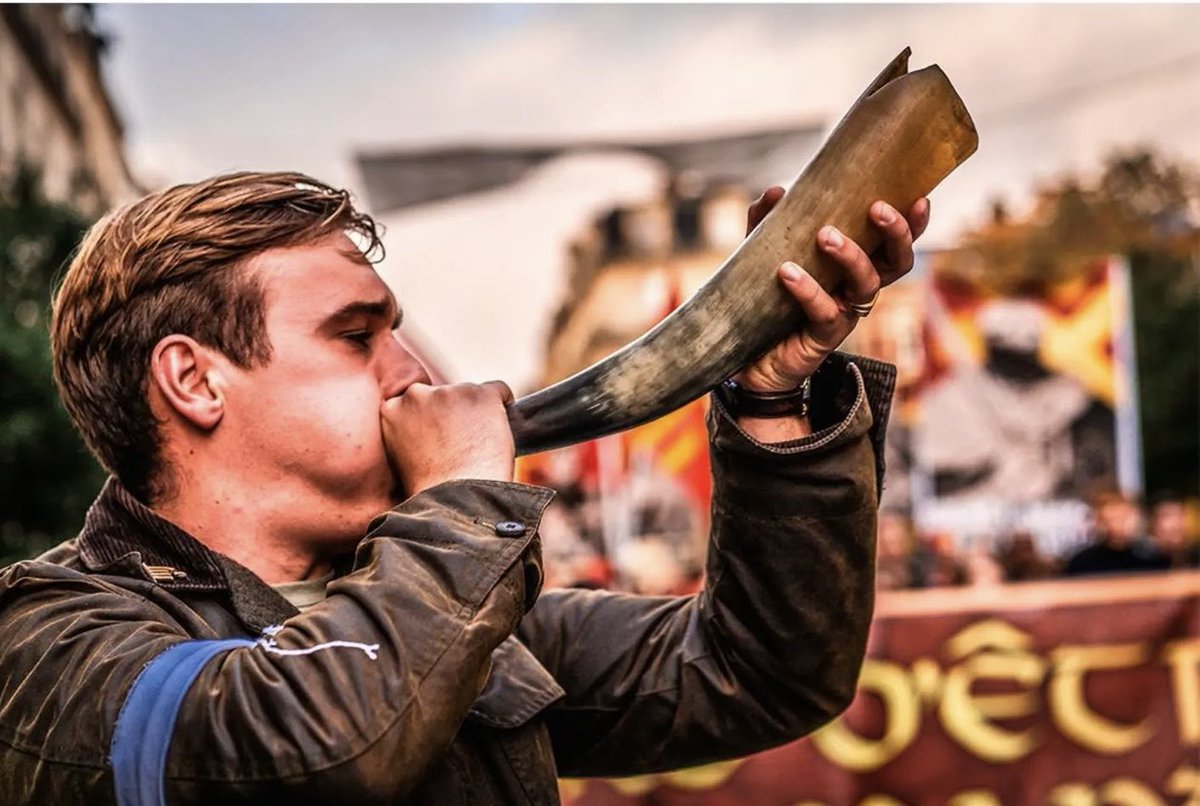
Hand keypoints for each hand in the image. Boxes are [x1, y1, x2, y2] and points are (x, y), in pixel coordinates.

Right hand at [381, 381, 515, 495]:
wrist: (457, 502)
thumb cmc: (432, 494)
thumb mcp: (401, 460)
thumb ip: (409, 435)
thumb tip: (432, 429)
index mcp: (391, 410)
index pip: (415, 403)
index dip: (431, 421)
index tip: (440, 441)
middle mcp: (416, 395)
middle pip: (442, 395)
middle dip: (451, 414)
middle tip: (459, 448)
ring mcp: (449, 392)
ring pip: (470, 395)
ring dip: (476, 414)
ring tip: (475, 450)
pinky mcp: (481, 394)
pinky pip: (499, 390)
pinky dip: (503, 406)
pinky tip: (498, 432)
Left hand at [733, 187, 929, 392]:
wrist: (751, 356)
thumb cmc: (767, 300)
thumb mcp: (764, 253)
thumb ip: (767, 222)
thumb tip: (776, 190)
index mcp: (855, 265)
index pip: (893, 243)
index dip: (912, 224)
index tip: (918, 197)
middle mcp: (857, 289)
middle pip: (896, 262)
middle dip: (895, 233)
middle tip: (877, 208)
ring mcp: (845, 313)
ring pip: (867, 284)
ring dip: (852, 255)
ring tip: (825, 235)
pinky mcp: (824, 336)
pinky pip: (825, 312)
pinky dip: (807, 290)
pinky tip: (786, 272)